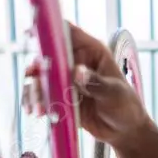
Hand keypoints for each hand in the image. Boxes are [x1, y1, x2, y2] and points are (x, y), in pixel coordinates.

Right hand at [24, 22, 157, 157]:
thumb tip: (77, 72)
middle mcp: (74, 61)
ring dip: (34, 91)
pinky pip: (41, 95)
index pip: (66, 31)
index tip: (30, 34)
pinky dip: (35, 103)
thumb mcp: (114, 94)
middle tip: (38, 87)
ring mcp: (64, 79)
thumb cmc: (126, 106)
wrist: (123, 130)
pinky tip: (36, 112)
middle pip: (45, 55)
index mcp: (90, 51)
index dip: (47, 27)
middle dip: (36, 70)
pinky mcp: (59, 96)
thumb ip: (96, 82)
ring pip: (39, 77)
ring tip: (39, 108)